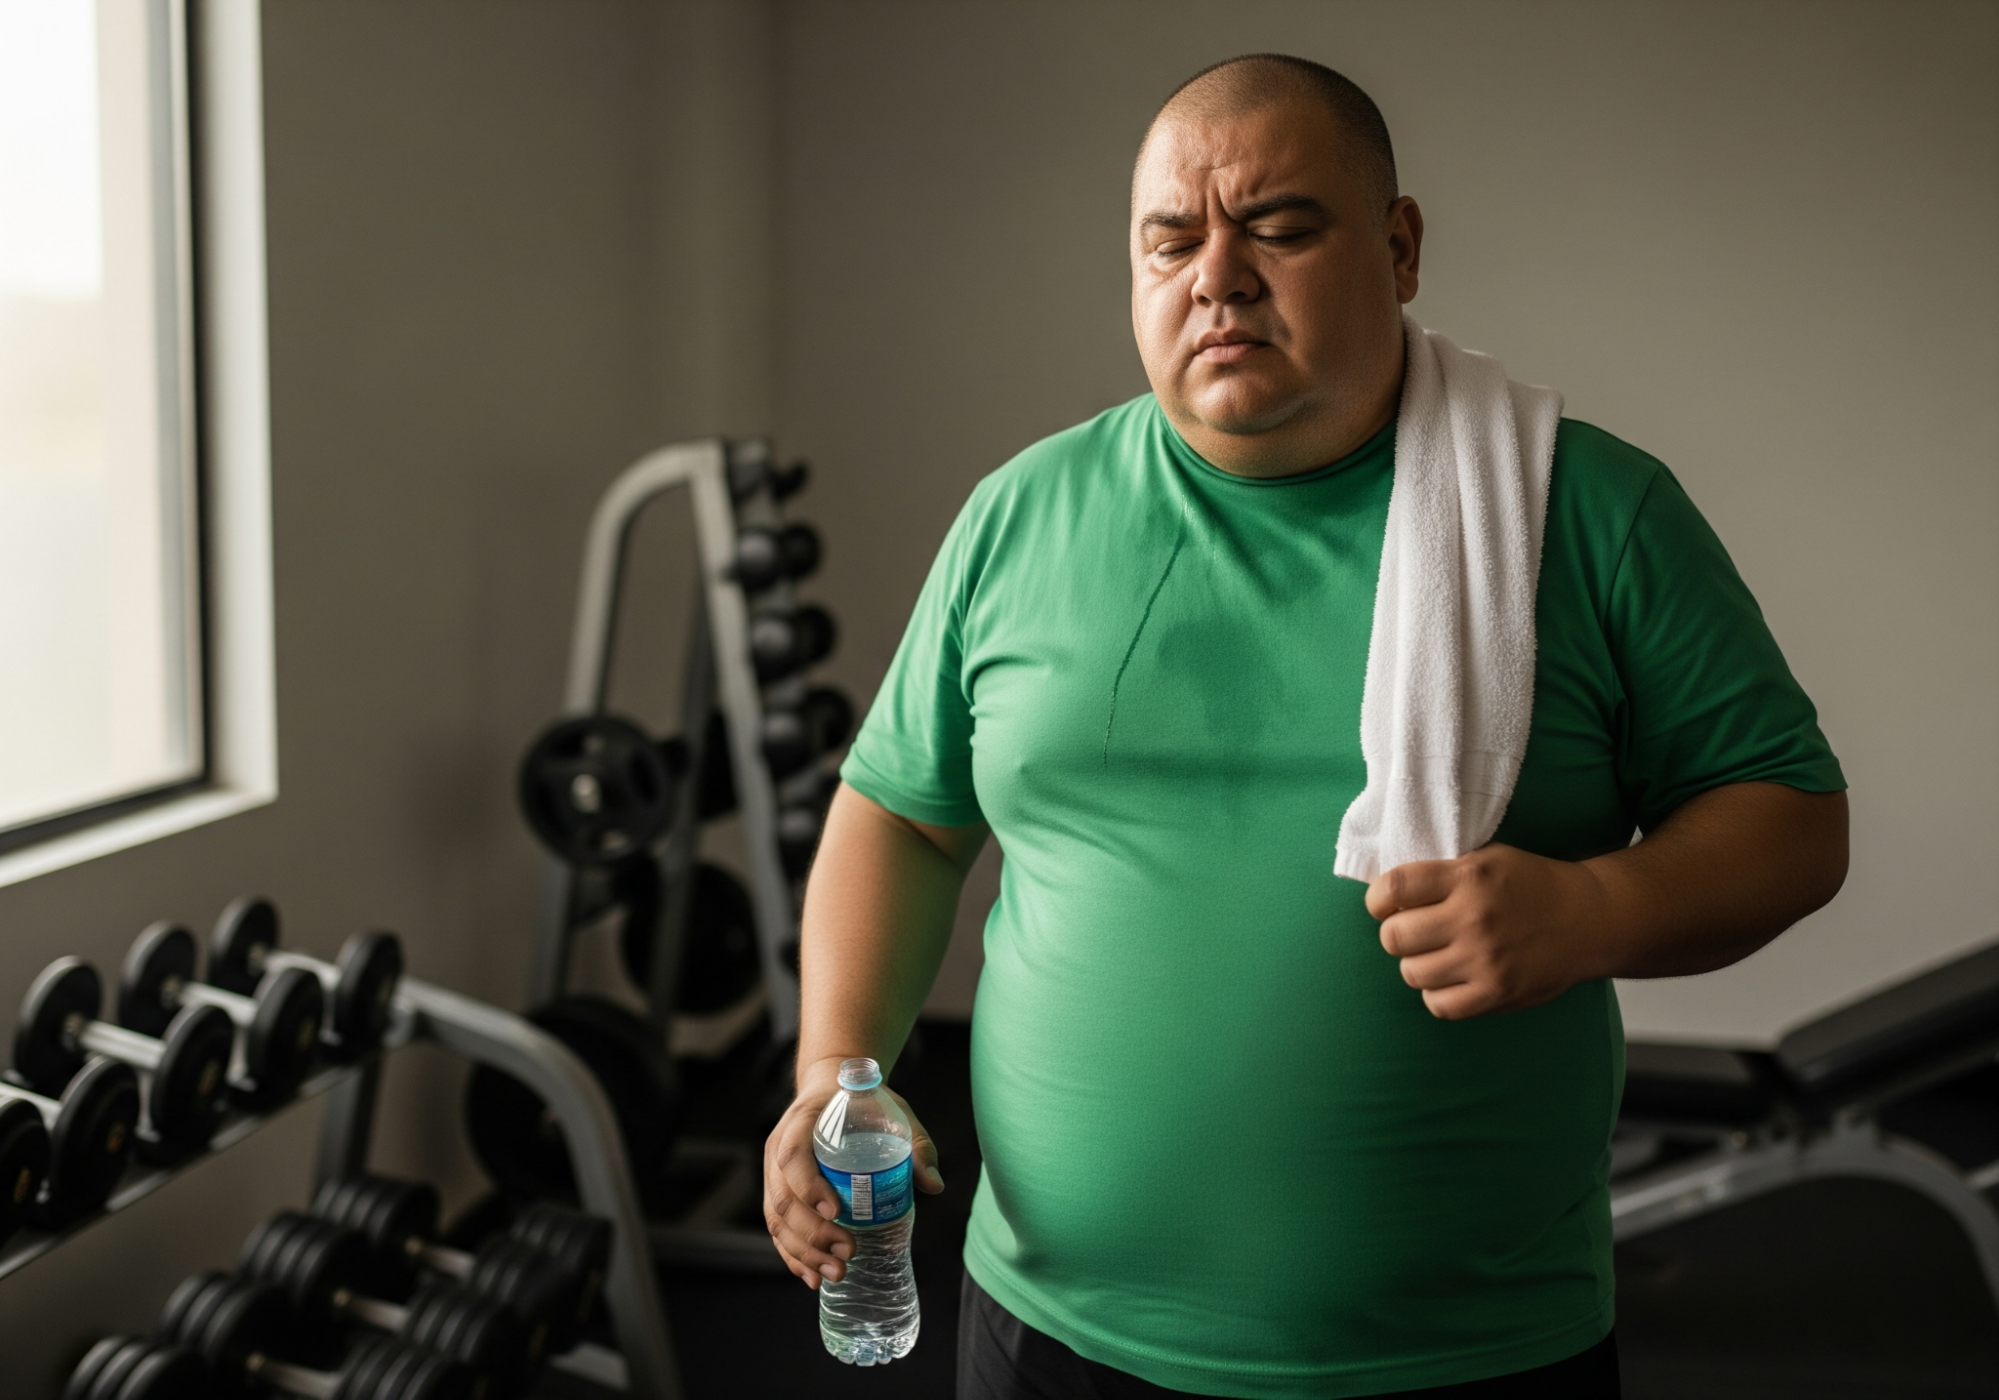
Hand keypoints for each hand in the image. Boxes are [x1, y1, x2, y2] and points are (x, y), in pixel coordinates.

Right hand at [762, 1057, 944, 1288]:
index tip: (837, 1212)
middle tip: (848, 1251)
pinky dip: (792, 1256)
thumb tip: (935, 1185)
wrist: (831, 1089)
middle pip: (784, 1197)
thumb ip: (916, 1145)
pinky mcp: (778, 1192)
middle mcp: (779, 1147)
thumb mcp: (893, 1111)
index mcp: (803, 1121)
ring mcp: (774, 1172)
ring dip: (803, 1252)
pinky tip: (813, 1277)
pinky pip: (777, 1229)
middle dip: (813, 1233)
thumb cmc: (863, 1102)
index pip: (794, 1155)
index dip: (809, 1186)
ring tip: (836, 1272)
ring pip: (777, 1219)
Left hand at [1365, 844, 1614, 1019]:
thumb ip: (1440, 875)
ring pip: (1411, 973)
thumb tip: (1386, 897)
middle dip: (1397, 934)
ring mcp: (1485, 959)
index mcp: (1468, 877)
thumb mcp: (1487, 859)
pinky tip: (1452, 979)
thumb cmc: (1532, 885)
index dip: (1378, 899)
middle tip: (1415, 931)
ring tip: (1437, 955)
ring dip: (1417, 965)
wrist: (1591, 918)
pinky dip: (1438, 994)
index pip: (1394, 888)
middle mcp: (1473, 917)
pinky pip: (1439, 1005)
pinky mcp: (1497, 992)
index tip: (1384, 904)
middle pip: (1394, 937)